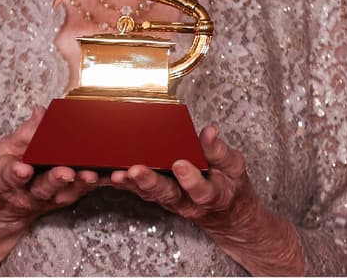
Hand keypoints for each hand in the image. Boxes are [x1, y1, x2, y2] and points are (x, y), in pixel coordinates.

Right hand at [0, 107, 99, 274]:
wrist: (8, 204)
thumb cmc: (8, 171)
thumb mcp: (7, 149)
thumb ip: (24, 133)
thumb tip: (39, 111)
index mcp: (8, 179)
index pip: (10, 177)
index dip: (16, 174)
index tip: (22, 170)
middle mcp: (29, 192)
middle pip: (43, 187)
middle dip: (55, 180)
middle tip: (65, 173)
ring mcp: (50, 197)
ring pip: (65, 193)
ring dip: (78, 184)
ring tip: (89, 175)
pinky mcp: (68, 196)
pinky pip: (82, 191)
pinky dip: (94, 185)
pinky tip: (106, 177)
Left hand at [109, 127, 304, 273]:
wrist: (226, 214)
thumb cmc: (230, 187)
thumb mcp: (235, 169)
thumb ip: (220, 152)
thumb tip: (210, 131)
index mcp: (212, 194)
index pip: (201, 190)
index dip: (190, 178)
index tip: (180, 164)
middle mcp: (188, 202)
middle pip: (168, 195)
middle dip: (151, 182)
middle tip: (137, 170)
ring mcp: (172, 202)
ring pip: (151, 195)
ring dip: (133, 185)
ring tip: (119, 174)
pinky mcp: (159, 198)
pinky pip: (141, 193)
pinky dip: (126, 186)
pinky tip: (112, 177)